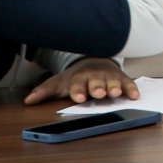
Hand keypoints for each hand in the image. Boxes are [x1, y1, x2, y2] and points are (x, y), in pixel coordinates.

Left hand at [24, 57, 138, 105]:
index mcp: (78, 79)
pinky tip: (134, 96)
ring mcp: (108, 77)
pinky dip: (131, 88)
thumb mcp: (58, 82)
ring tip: (116, 93)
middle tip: (99, 93)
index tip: (78, 97)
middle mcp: (94, 77)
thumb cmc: (75, 77)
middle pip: (96, 82)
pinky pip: (127, 83)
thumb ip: (44, 91)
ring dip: (114, 87)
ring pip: (112, 82)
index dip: (78, 90)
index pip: (77, 84)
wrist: (94, 61)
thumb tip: (27, 101)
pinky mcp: (121, 78)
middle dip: (97, 87)